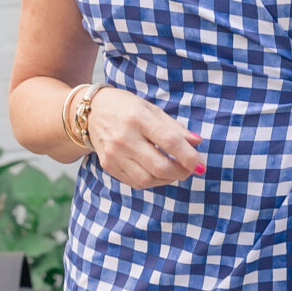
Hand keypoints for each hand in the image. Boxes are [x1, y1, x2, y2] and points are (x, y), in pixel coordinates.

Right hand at [85, 87, 204, 189]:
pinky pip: (136, 182)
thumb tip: (197, 143)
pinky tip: (158, 173)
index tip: (201, 165)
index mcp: (138, 118)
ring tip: (174, 171)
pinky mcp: (108, 166)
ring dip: (168, 179)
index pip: (170, 142)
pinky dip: (152, 181)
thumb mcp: (151, 109)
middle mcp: (124, 138)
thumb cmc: (126, 108)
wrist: (90, 112)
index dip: (189, 157)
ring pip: (148, 179)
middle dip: (181, 172)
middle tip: (190, 170)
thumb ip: (175, 128)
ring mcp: (114, 154)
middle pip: (160, 166)